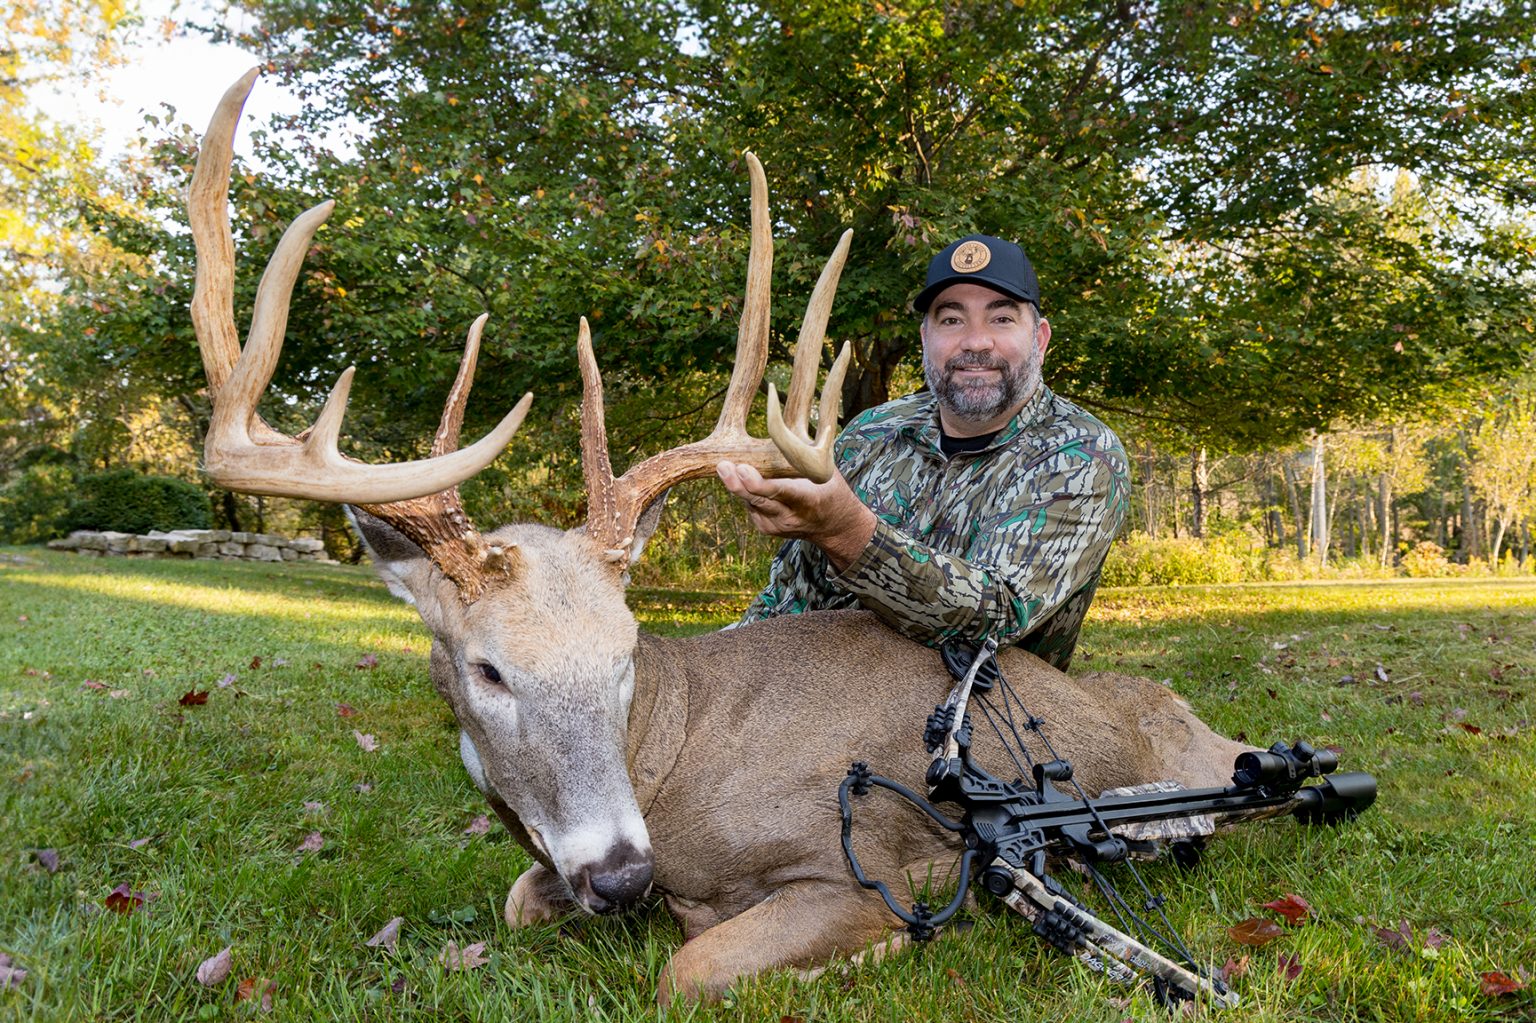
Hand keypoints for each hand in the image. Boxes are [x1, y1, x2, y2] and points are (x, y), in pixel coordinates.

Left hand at [716, 461, 876, 571]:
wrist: (833, 525)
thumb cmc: (829, 487)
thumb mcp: (824, 470)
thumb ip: (803, 453)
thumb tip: (781, 422)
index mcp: (807, 499)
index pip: (779, 492)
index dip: (758, 483)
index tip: (742, 469)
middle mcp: (789, 516)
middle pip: (757, 500)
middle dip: (737, 483)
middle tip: (722, 466)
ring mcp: (775, 525)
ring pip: (748, 502)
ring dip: (735, 483)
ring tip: (723, 467)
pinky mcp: (766, 528)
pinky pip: (749, 505)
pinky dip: (744, 490)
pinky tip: (739, 478)